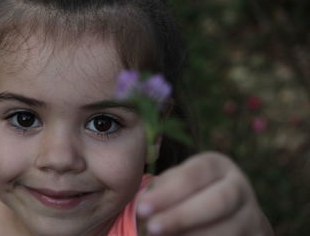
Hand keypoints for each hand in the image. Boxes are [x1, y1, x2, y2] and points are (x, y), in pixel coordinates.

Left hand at [137, 152, 273, 235]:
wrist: (231, 213)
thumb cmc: (191, 193)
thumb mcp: (179, 182)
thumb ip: (163, 189)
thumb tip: (143, 204)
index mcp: (217, 166)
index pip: (194, 175)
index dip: (168, 193)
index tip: (142, 208)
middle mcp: (239, 187)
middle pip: (217, 202)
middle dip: (182, 216)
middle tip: (152, 228)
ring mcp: (252, 215)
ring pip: (227, 230)